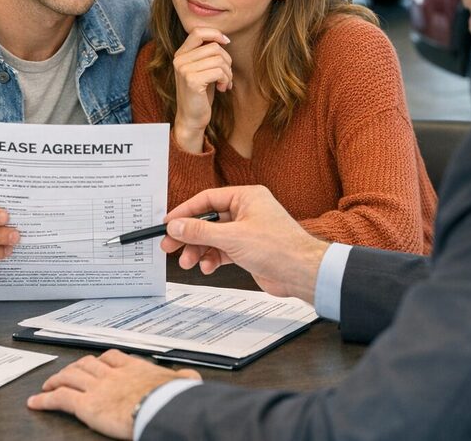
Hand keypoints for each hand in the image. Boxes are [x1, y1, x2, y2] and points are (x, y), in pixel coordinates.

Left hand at [27, 349, 200, 438]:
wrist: (163, 406)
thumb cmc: (172, 398)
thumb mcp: (182, 383)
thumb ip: (183, 378)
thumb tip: (191, 378)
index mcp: (134, 368)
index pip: (112, 357)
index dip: (100, 360)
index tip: (96, 363)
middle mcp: (112, 374)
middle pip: (87, 364)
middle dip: (75, 367)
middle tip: (67, 373)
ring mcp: (97, 388)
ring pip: (70, 376)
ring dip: (56, 380)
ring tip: (48, 385)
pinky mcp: (86, 405)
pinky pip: (60, 399)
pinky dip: (44, 400)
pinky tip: (35, 402)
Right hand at [161, 186, 328, 302]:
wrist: (302, 273)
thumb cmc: (278, 247)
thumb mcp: (232, 237)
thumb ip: (200, 230)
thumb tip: (176, 226)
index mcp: (246, 197)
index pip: (207, 199)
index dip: (185, 212)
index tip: (168, 223)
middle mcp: (247, 211)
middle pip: (208, 220)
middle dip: (189, 235)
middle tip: (169, 246)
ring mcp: (248, 231)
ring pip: (214, 237)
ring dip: (199, 250)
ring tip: (188, 262)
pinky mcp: (249, 249)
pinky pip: (223, 250)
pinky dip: (212, 258)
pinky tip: (207, 267)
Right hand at [172, 27, 231, 152]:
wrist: (192, 118)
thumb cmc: (201, 94)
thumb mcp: (203, 69)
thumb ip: (207, 54)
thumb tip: (223, 38)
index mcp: (180, 54)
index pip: (198, 31)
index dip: (215, 33)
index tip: (226, 42)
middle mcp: (179, 60)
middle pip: (214, 47)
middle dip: (227, 61)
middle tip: (227, 76)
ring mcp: (184, 69)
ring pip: (219, 59)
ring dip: (228, 73)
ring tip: (225, 83)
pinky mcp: (192, 80)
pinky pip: (218, 71)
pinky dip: (226, 80)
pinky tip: (223, 89)